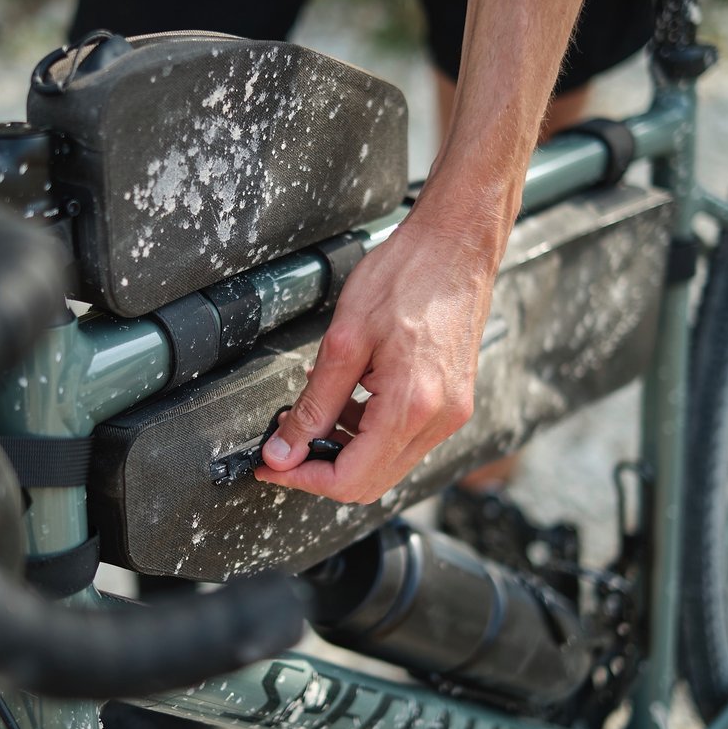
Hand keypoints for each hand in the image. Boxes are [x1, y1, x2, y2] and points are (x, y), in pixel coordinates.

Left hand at [255, 211, 499, 503]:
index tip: (272, 465)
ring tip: (314, 414)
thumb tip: (285, 449)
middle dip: (321, 470)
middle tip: (285, 446)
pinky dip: (369, 432)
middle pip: (370, 483)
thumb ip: (315, 403)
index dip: (302, 478)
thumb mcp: (344, 339)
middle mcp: (439, 420)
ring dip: (345, 450)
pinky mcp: (453, 402)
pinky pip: (405, 439)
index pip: (350, 479)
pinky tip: (348, 401)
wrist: (456, 245)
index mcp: (412, 406)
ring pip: (387, 464)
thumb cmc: (407, 275)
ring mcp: (451, 413)